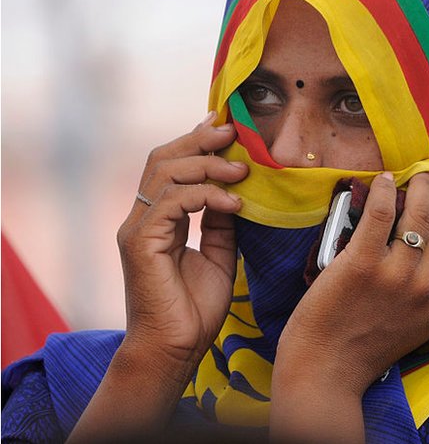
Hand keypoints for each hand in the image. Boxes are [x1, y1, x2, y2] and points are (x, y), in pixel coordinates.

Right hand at [70, 112, 247, 442]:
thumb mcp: (220, 254)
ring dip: (207, 165)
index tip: (228, 127)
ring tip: (241, 171)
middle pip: (162, 159)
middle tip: (234, 133)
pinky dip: (204, 195)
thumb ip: (222, 221)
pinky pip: (170, 202)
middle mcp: (142, 219)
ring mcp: (137, 230)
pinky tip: (233, 202)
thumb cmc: (194, 310)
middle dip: (199, 140)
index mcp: (158, 219)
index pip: (171, 166)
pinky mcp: (140, 244)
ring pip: (164, 174)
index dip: (196, 142)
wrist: (175, 351)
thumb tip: (236, 189)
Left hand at [270, 171, 428, 441]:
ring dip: (420, 185)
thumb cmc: (365, 350)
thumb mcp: (418, 328)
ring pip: (419, 214)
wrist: (325, 372)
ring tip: (416, 174)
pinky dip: (384, 190)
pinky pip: (379, 214)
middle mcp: (426, 288)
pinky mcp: (360, 264)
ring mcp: (394, 275)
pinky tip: (383, 179)